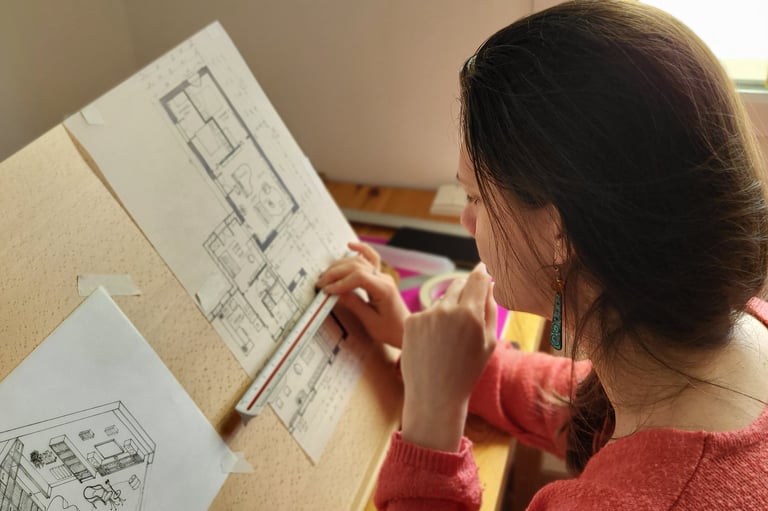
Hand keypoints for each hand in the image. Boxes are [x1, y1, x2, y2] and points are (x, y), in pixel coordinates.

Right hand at [317, 241, 409, 348]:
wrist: (405, 330)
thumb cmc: (390, 329)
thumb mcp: (370, 321)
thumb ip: (354, 304)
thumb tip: (336, 293)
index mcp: (384, 290)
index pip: (359, 277)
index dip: (340, 282)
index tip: (327, 291)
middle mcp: (384, 278)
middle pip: (356, 267)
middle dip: (335, 274)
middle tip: (321, 284)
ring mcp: (382, 275)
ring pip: (359, 262)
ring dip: (340, 266)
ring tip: (326, 276)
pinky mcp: (380, 276)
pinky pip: (370, 258)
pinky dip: (360, 250)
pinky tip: (350, 246)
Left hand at [400, 263, 496, 451]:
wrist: (435, 395)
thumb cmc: (467, 371)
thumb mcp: (489, 342)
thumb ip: (490, 309)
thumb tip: (489, 283)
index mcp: (469, 313)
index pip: (478, 278)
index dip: (482, 272)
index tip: (484, 269)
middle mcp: (446, 309)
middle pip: (458, 284)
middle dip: (465, 290)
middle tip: (468, 311)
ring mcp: (426, 314)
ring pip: (441, 300)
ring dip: (448, 309)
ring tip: (450, 339)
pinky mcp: (410, 321)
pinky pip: (426, 313)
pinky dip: (432, 322)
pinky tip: (434, 343)